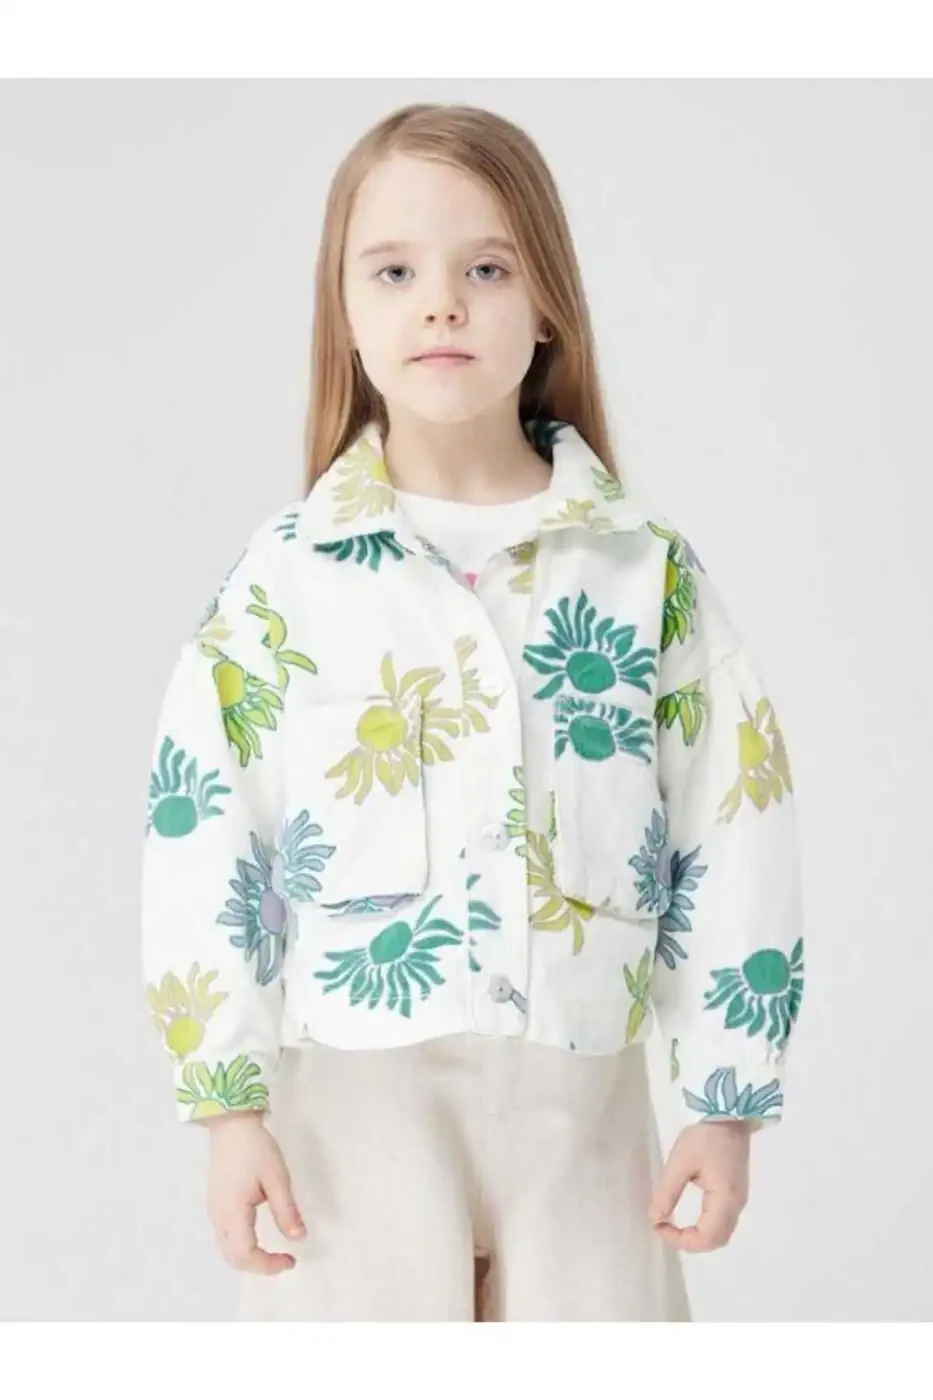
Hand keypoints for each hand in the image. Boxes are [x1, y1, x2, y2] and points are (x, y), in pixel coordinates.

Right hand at [205, 1110, 306, 1273]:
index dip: (268, 1265)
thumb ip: (286, 1210)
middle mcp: (218, 1217)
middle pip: (233, 1258)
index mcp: (233, 1213)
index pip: (246, 1254)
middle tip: (284, 1260)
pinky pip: (225, 1236)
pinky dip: (241, 1246)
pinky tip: (258, 1237)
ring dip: (249, 1258)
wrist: (230, 1125)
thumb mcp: (277, 1178)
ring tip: (273, 1252)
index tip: (290, 1260)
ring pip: (227, 1249)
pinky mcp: (215, 1204)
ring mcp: (214, 1211)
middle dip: (259, 1266)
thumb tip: (298, 1238)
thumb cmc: (255, 1148)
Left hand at [648, 1119, 753, 1251]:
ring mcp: (739, 1198)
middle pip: (716, 1240)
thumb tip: (656, 1217)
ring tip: (674, 1225)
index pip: (706, 1237)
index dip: (680, 1240)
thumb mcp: (680, 1162)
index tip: (659, 1227)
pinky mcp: (737, 1191)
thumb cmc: (704, 1135)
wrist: (729, 1110)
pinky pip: (723, 1221)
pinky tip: (690, 1218)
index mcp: (725, 1200)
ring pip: (721, 1233)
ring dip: (698, 1236)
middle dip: (689, 1242)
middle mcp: (737, 1205)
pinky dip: (706, 1227)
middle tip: (665, 1228)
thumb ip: (667, 1192)